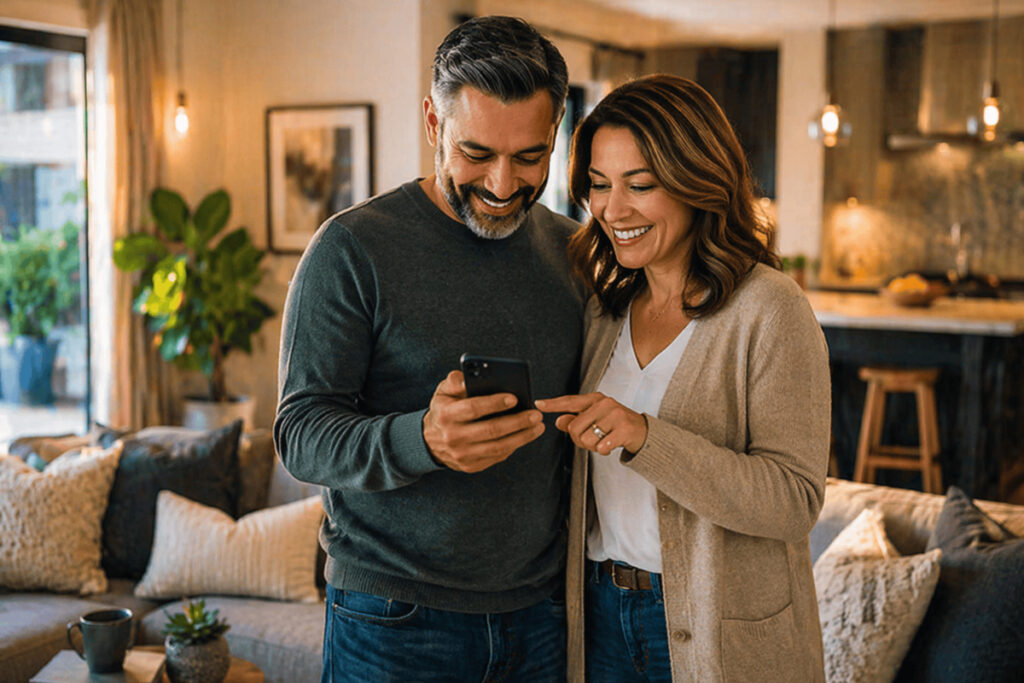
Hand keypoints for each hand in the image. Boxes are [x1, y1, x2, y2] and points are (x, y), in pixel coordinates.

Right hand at [423, 370, 545, 472]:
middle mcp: (453, 437)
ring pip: (498, 447)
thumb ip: (455, 381)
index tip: (514, 398)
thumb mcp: (443, 392)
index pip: (473, 409)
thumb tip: (468, 378)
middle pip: (491, 430)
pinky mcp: (471, 466)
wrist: (430, 442)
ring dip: (522, 437)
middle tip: (536, 414)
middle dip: (517, 422)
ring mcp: (462, 455)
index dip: (494, 403)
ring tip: (538, 426)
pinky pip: (497, 457)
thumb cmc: (444, 410)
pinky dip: (514, 446)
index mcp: (446, 415)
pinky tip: (525, 436)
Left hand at [535, 393, 646, 455]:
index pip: (569, 401)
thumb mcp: (595, 419)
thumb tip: (558, 421)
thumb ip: (576, 420)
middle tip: (594, 439)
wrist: (644, 432)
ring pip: (586, 439)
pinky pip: (601, 447)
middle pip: (574, 428)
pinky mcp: (624, 428)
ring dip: (593, 447)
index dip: (553, 404)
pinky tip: (611, 445)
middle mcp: (604, 403)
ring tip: (604, 440)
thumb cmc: (616, 425)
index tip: (538, 404)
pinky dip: (604, 450)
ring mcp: (615, 415)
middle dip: (580, 440)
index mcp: (595, 399)